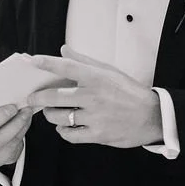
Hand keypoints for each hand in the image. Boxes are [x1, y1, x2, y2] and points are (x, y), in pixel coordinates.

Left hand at [27, 45, 163, 147]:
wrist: (153, 116)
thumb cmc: (130, 92)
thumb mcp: (110, 71)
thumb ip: (84, 61)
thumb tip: (64, 50)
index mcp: (97, 77)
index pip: (67, 66)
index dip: (47, 63)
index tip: (33, 61)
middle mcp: (93, 96)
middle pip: (55, 97)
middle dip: (38, 98)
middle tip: (31, 98)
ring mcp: (95, 117)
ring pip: (59, 117)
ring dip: (50, 115)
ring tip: (50, 112)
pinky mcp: (98, 135)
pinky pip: (70, 135)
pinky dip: (63, 131)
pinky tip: (63, 127)